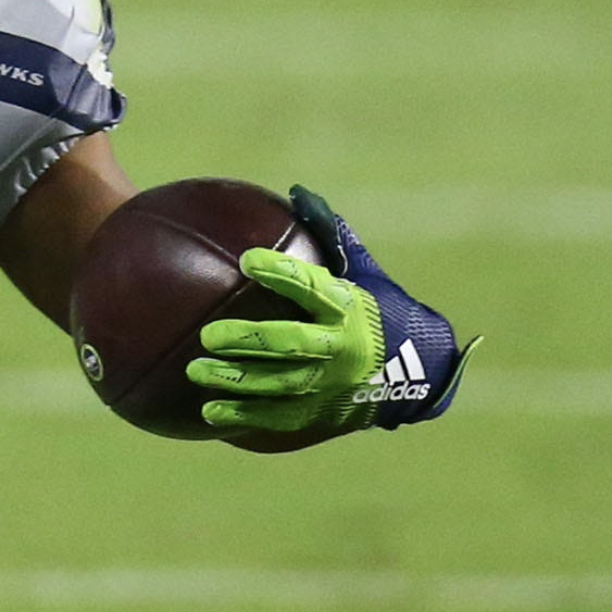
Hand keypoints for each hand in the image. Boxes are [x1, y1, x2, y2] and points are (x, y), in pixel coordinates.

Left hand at [186, 186, 473, 440]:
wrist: (416, 376)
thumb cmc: (380, 312)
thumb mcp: (365, 275)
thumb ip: (330, 238)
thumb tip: (297, 194)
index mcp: (348, 308)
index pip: (312, 287)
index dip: (282, 273)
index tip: (247, 260)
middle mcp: (339, 348)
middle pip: (291, 344)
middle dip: (249, 339)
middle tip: (208, 334)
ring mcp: (329, 385)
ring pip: (278, 384)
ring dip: (236, 379)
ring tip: (195, 370)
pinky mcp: (318, 413)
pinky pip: (277, 417)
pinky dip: (243, 416)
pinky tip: (209, 412)